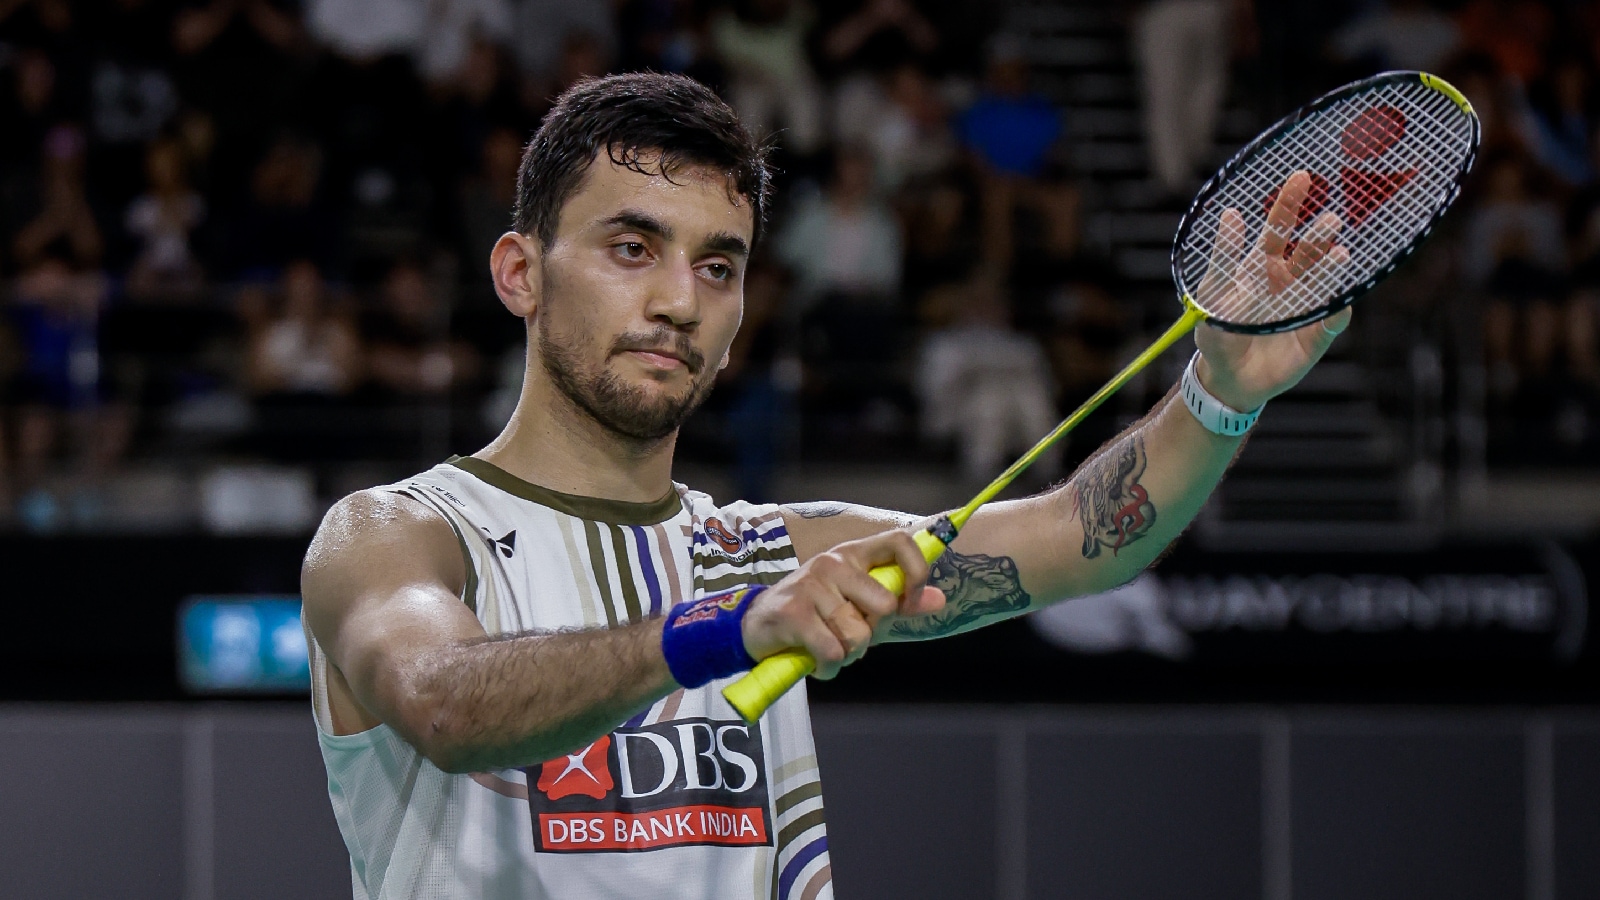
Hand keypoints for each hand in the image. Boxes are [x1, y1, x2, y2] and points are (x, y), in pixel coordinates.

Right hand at [741, 530, 945, 678]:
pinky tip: (815, 661)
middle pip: (884, 605)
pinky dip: (828, 667)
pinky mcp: (794, 612)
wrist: (756, 625)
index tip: (908, 603)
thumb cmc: (815, 614)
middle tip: (849, 635)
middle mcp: (834, 562)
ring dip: (846, 654)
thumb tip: (940, 599)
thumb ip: (898, 601)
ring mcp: (812, 584)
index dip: (916, 573)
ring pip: (857, 635)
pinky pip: (832, 651)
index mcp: (854, 554)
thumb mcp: (858, 604)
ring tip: (827, 647)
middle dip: (872, 633)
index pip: (900, 542)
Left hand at [1192, 170, 1352, 412]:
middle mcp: (1289, 280)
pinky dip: (1337, 315)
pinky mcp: (1316, 336)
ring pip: (1321, 282)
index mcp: (1263, 266)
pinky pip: (1331, 324)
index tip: (1301, 177)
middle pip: (1306, 249)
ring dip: (1330, 268)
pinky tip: (1341, 307)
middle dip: (1319, 235)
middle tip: (1330, 220)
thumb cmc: (1218, 335)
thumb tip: (1231, 214)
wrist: (1230, 380)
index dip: (1288, 204)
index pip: (1277, 229)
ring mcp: (1305, 307)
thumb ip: (1224, 262)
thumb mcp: (1214, 300)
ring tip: (1341, 253)